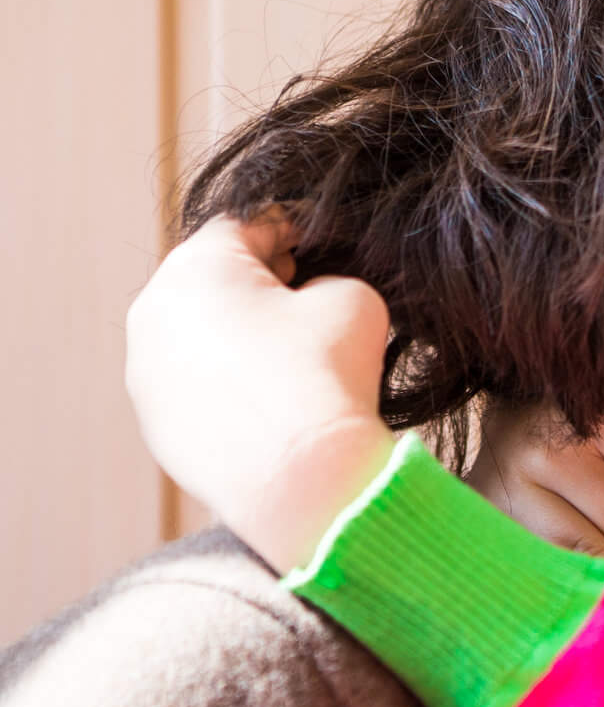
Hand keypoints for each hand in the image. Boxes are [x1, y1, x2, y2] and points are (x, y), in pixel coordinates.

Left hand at [126, 213, 395, 570]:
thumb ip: (330, 279)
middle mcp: (154, 311)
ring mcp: (146, 370)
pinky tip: (270, 408)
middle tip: (303, 309)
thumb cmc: (325, 379)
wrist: (302, 479)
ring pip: (195, 336)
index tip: (315, 254)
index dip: (286, 235)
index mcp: (198, 265)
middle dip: (255, 289)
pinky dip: (226, 387)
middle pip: (209, 281)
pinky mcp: (154, 422)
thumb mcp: (355, 300)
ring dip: (235, 339)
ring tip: (288, 366)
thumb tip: (312, 296)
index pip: (243, 227)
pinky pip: (192, 387)